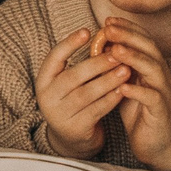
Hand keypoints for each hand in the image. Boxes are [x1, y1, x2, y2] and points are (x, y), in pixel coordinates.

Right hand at [33, 29, 130, 160]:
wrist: (72, 139)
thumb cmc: (74, 101)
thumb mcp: (69, 83)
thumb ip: (80, 64)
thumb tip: (103, 36)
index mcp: (44, 80)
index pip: (54, 57)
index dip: (69, 43)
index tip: (88, 31)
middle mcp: (47, 97)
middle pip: (73, 76)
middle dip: (96, 63)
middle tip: (117, 53)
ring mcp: (60, 115)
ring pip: (86, 94)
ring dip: (108, 80)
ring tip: (125, 70)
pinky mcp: (75, 129)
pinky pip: (95, 111)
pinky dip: (110, 99)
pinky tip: (123, 90)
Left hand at [92, 18, 170, 170]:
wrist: (157, 142)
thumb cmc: (139, 110)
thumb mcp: (125, 83)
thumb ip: (116, 66)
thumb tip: (99, 46)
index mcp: (153, 66)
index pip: (143, 40)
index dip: (127, 28)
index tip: (108, 21)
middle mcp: (161, 75)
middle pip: (149, 48)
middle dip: (129, 36)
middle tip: (109, 29)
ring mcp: (164, 92)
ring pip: (153, 69)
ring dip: (134, 58)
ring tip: (115, 51)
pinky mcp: (161, 111)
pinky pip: (152, 97)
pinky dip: (138, 91)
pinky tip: (122, 87)